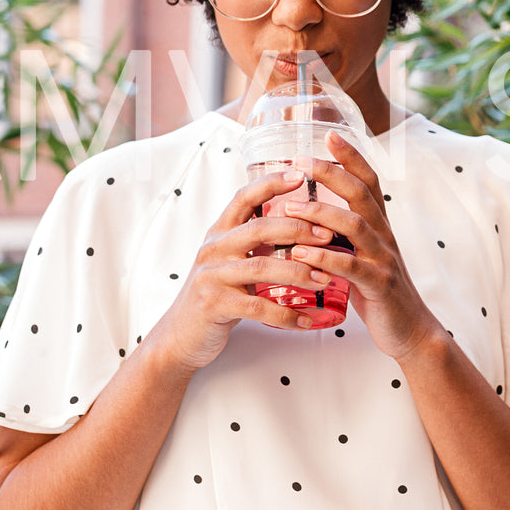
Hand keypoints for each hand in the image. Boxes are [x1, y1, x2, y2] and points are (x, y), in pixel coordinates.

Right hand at [143, 168, 339, 375]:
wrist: (181, 335)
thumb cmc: (216, 294)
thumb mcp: (230, 260)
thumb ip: (255, 243)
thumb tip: (303, 226)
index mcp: (220, 232)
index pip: (244, 198)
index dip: (271, 183)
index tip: (300, 174)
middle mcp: (214, 249)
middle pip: (259, 228)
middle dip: (298, 229)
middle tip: (329, 235)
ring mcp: (212, 276)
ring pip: (262, 267)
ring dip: (299, 272)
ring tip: (325, 279)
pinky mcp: (214, 305)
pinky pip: (258, 307)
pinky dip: (286, 315)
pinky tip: (306, 320)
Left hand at [283, 130, 444, 360]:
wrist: (410, 330)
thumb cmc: (377, 291)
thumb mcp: (360, 255)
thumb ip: (341, 235)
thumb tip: (307, 214)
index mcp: (378, 225)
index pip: (369, 180)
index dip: (351, 156)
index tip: (329, 134)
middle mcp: (384, 235)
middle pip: (362, 193)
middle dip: (332, 173)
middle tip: (300, 160)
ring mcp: (383, 259)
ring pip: (355, 226)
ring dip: (321, 214)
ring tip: (290, 208)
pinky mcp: (379, 285)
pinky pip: (352, 267)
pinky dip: (325, 258)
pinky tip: (300, 255)